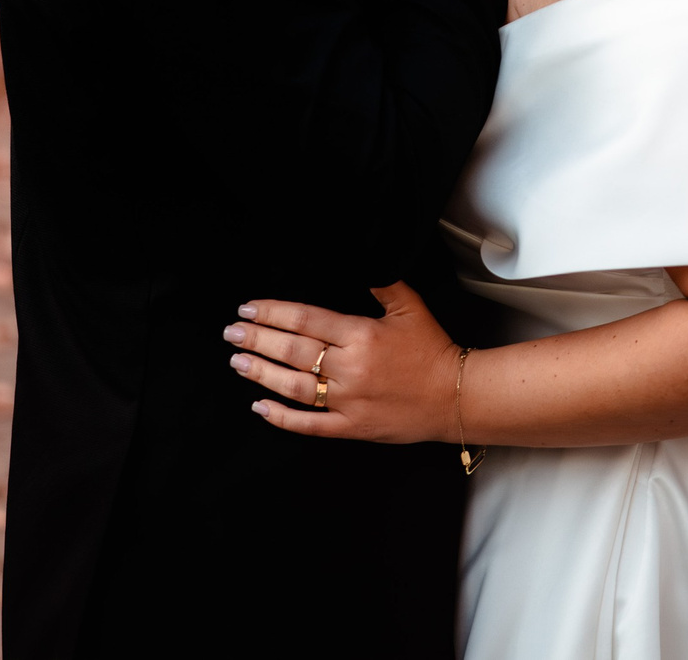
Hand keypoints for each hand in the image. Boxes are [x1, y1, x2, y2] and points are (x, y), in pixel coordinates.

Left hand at [222, 283, 457, 443]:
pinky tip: (260, 407)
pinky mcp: (352, 427)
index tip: (249, 307)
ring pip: (294, 387)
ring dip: (261, 374)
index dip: (273, 313)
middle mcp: (349, 368)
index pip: (305, 320)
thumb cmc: (432, 350)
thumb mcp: (410, 307)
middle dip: (257, 340)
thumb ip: (382, 283)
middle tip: (232, 332)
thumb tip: (362, 259)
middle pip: (292, 351)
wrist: (456, 396)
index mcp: (360, 335)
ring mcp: (348, 401)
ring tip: (238, 362)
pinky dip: (282, 418)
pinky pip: (310, 425)